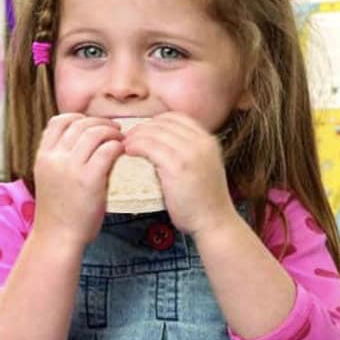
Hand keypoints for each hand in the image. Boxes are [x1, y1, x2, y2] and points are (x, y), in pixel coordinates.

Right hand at [30, 113, 125, 249]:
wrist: (57, 238)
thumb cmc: (57, 212)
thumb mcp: (48, 179)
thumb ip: (59, 160)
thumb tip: (82, 142)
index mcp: (42, 156)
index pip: (58, 121)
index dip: (78, 118)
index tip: (92, 124)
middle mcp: (54, 158)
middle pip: (80, 124)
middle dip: (101, 123)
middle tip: (114, 130)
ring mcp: (71, 168)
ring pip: (95, 132)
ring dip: (112, 132)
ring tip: (121, 140)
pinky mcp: (89, 179)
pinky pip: (107, 150)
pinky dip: (117, 146)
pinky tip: (122, 152)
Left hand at [120, 113, 237, 236]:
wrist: (215, 222)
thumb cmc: (204, 202)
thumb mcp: (203, 168)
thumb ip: (188, 154)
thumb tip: (163, 148)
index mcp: (208, 141)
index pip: (177, 118)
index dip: (156, 122)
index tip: (143, 132)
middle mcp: (201, 142)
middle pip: (163, 122)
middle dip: (142, 127)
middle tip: (128, 138)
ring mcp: (190, 153)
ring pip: (154, 132)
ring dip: (136, 136)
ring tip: (125, 145)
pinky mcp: (177, 166)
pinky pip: (150, 146)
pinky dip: (136, 146)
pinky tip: (129, 152)